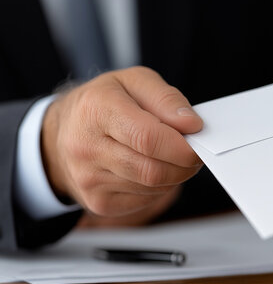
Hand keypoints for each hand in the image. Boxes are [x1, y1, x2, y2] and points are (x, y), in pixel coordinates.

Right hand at [42, 67, 202, 219]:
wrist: (63, 133)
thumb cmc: (104, 103)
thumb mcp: (134, 81)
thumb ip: (166, 98)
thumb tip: (192, 124)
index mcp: (96, 110)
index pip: (147, 138)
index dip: (181, 146)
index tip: (198, 143)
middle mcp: (86, 147)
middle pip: (153, 170)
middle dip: (184, 164)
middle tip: (193, 152)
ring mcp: (89, 179)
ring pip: (153, 187)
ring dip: (175, 175)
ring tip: (172, 156)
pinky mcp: (98, 202)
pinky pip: (146, 199)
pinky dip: (160, 186)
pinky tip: (153, 169)